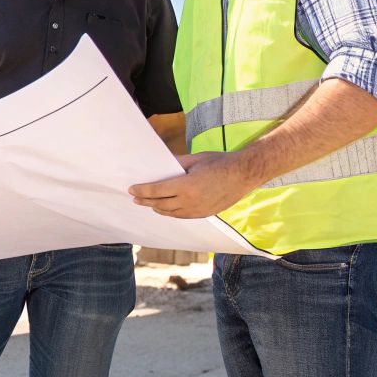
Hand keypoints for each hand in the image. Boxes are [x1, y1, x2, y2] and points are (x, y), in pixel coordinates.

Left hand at [129, 151, 256, 219]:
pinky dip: (171, 213)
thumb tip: (160, 163)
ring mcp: (198, 210)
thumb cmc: (219, 163)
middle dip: (146, 200)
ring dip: (157, 208)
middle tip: (135, 197)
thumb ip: (175, 163)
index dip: (142, 191)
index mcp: (186, 186)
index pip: (156, 191)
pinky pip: (182, 216)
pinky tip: (166, 209)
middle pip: (160, 204)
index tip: (131, 189)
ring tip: (148, 203)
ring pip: (170, 213)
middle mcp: (190, 201)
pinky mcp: (205, 214)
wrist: (244, 174)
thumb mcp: (195, 159)